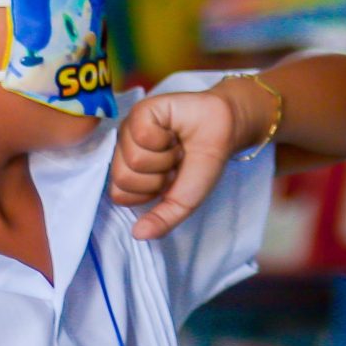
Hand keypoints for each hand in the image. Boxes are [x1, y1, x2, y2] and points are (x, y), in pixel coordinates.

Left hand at [109, 88, 249, 238]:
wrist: (225, 132)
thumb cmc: (203, 163)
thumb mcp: (183, 202)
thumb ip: (162, 220)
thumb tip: (138, 235)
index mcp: (130, 171)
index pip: (119, 194)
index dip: (149, 192)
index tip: (170, 180)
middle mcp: (125, 150)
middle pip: (123, 178)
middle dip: (158, 176)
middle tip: (175, 163)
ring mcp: (130, 129)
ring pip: (133, 158)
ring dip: (165, 157)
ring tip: (177, 147)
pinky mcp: (141, 111)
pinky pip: (141, 134)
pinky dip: (164, 139)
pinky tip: (174, 132)